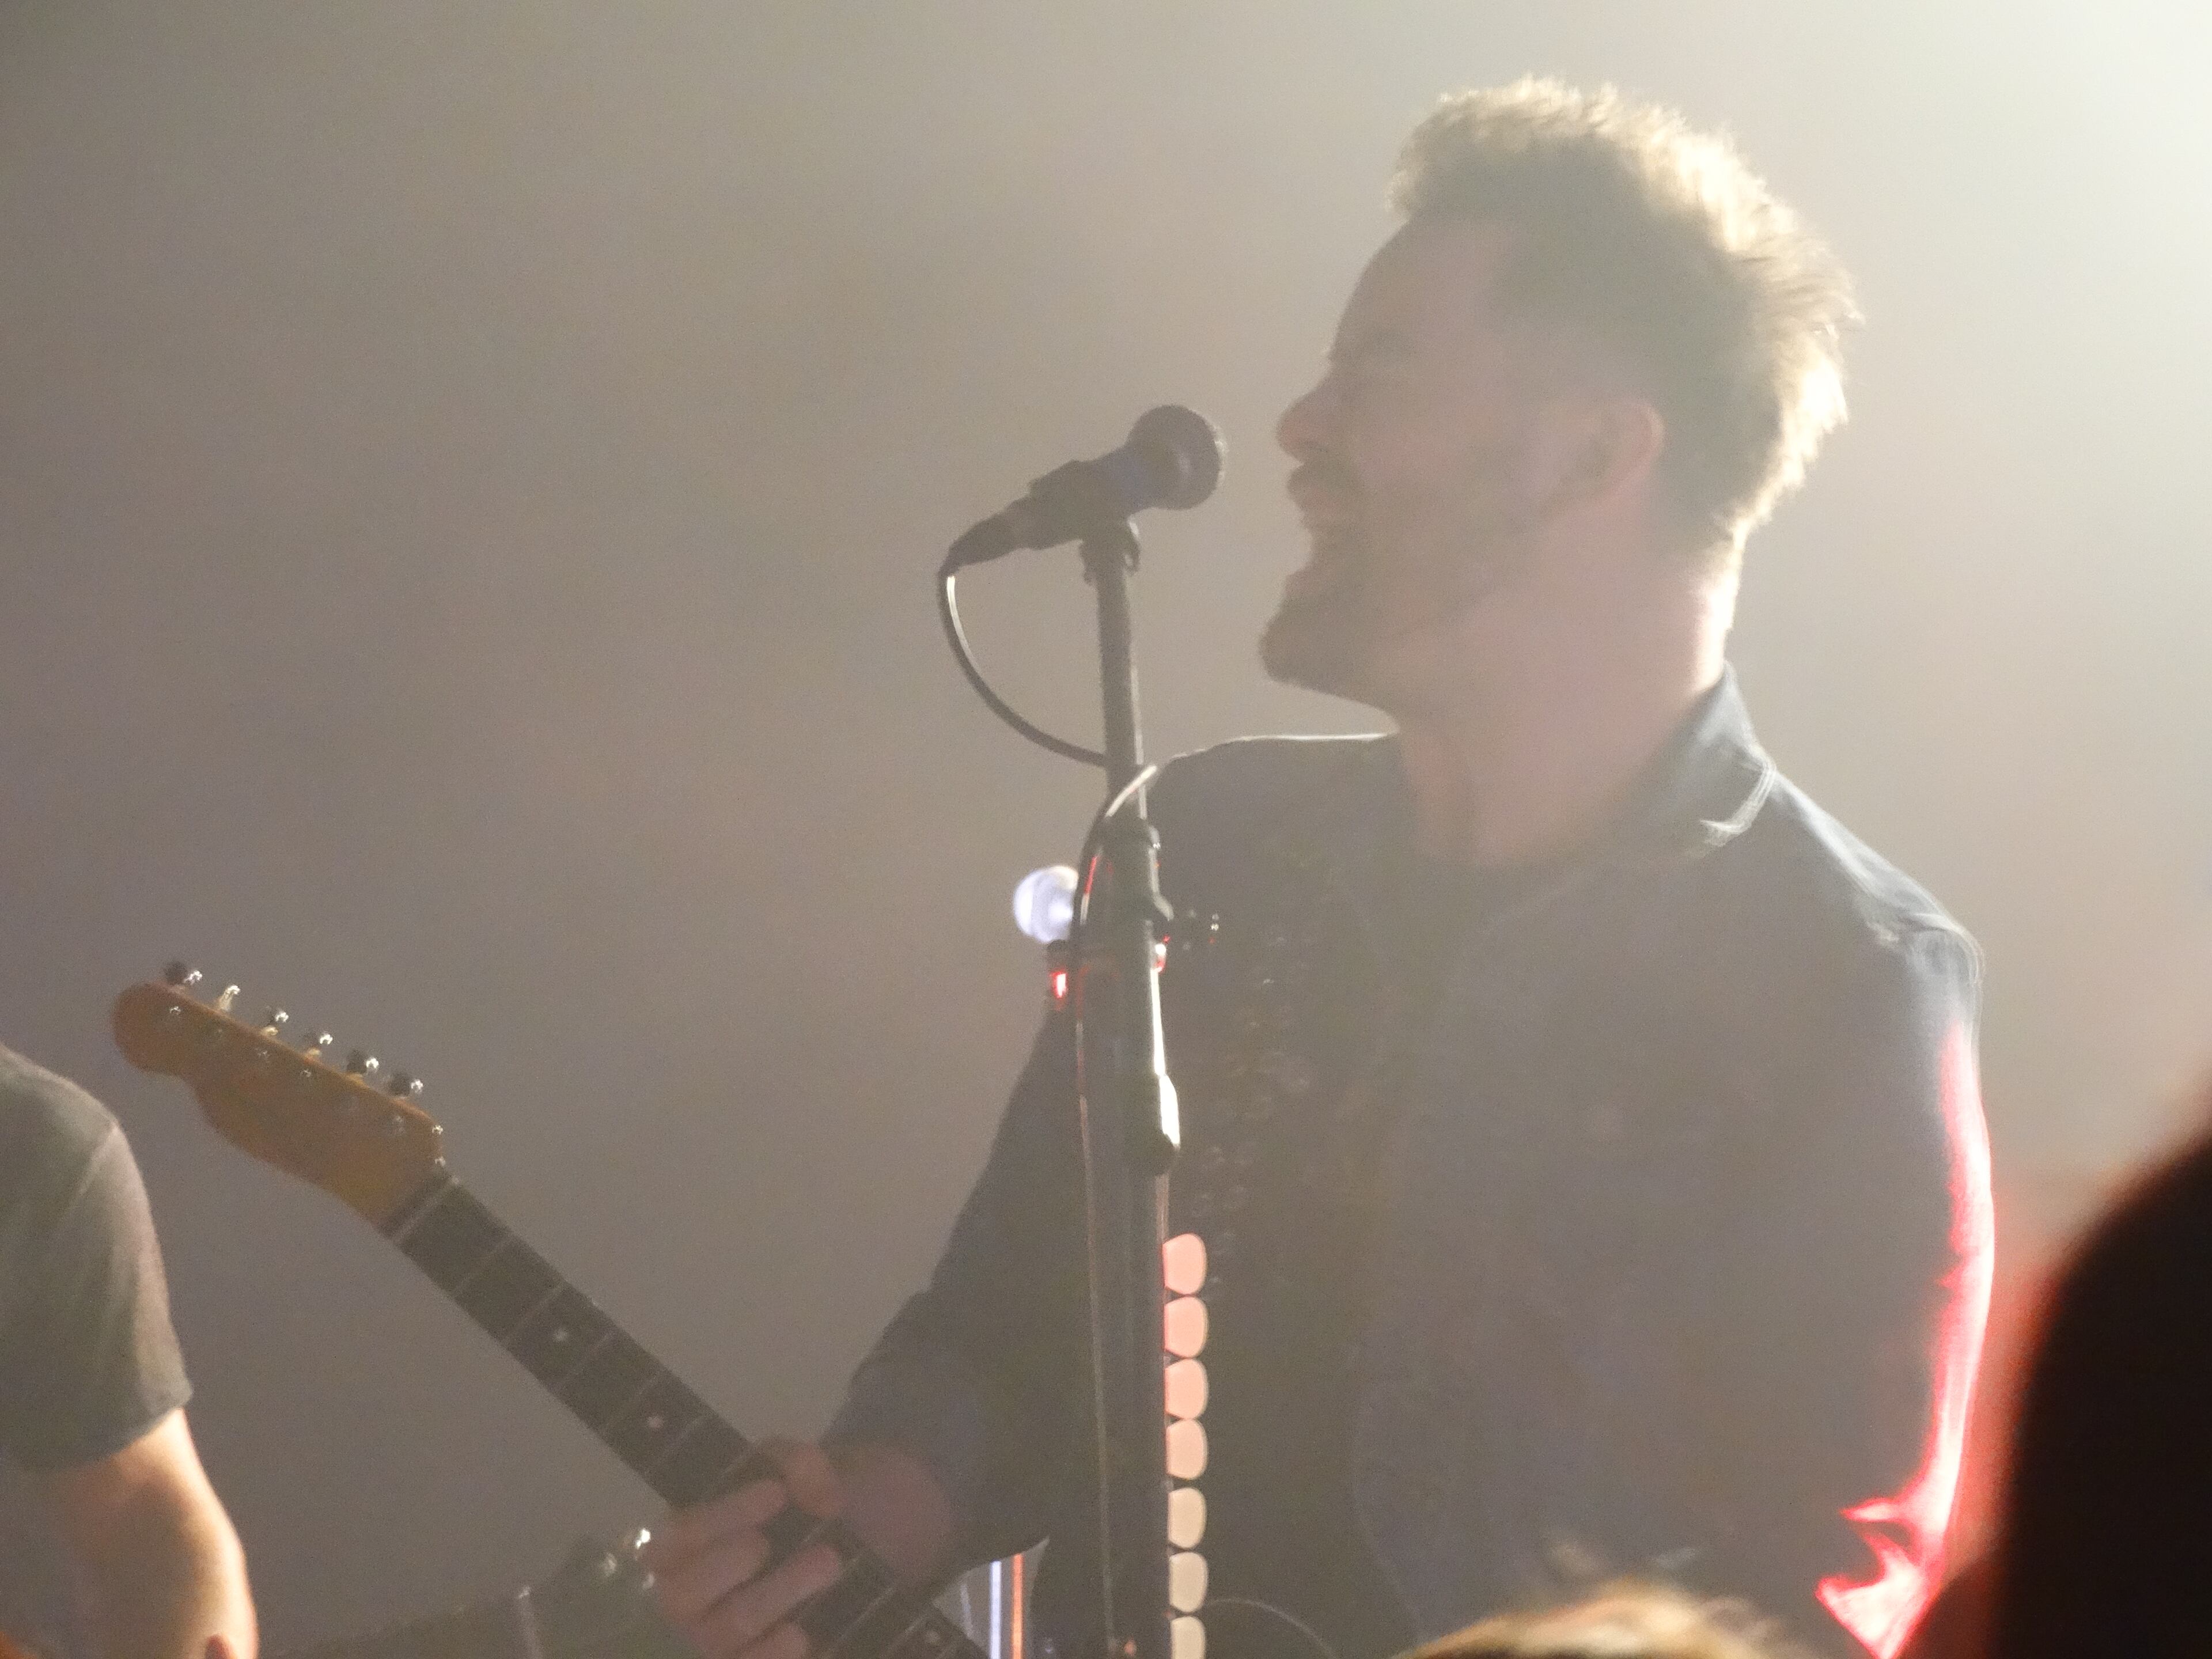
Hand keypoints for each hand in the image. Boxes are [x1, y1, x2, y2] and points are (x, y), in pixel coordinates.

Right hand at [645, 1438, 847, 1658]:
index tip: (775, 1492)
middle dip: (729, 1562)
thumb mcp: (813, 1467)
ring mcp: (720, 1637)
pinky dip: (774, 1653)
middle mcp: (694, 1594)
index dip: (721, 1514)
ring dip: (775, 1595)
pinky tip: (804, 1633)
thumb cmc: (823, 1503)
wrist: (875, 1545)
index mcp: (692, 1538)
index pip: (678, 1534)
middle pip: (680, 1595)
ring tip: (829, 1563)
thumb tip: (820, 1498)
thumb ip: (803, 1465)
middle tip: (770, 1542)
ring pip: (724, 1631)